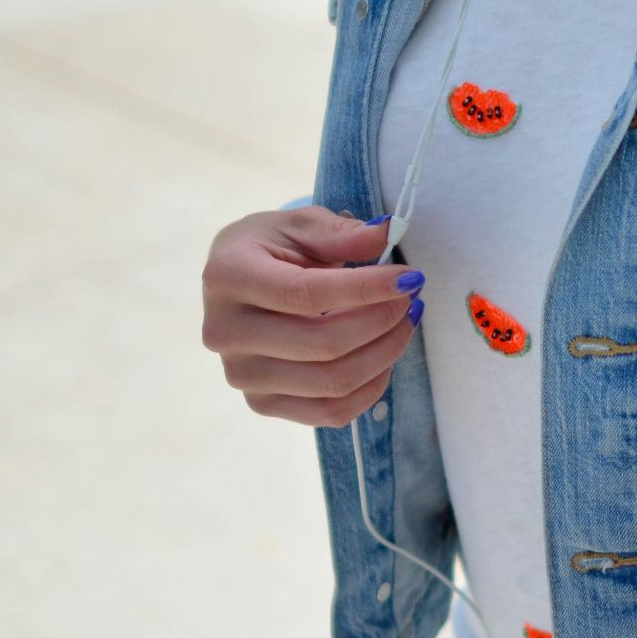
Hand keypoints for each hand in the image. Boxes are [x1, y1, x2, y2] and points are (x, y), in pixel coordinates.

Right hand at [201, 207, 424, 426]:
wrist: (240, 285)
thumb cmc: (272, 249)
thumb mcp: (300, 226)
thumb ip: (341, 233)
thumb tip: (385, 234)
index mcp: (227, 277)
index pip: (305, 293)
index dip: (366, 289)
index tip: (409, 278)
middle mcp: (225, 332)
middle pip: (323, 345)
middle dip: (382, 321)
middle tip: (411, 300)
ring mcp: (242, 375)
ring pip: (333, 383)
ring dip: (385, 353)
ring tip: (404, 323)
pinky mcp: (262, 403)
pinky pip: (331, 412)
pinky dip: (371, 387)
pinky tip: (384, 357)